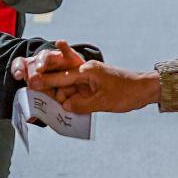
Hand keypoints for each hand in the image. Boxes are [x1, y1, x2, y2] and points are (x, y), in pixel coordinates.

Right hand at [15, 42, 156, 113]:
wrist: (146, 89)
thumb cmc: (127, 93)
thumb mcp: (103, 102)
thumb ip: (82, 104)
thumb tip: (65, 106)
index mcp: (87, 71)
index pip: (62, 77)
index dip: (46, 82)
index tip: (32, 84)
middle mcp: (87, 71)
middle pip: (63, 80)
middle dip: (51, 87)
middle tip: (38, 93)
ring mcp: (90, 77)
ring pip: (69, 86)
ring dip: (63, 95)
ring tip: (54, 103)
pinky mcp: (94, 84)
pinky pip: (78, 90)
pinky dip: (72, 97)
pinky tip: (67, 106)